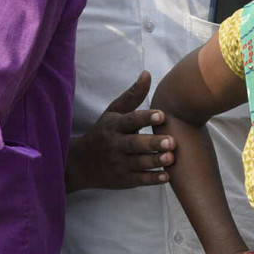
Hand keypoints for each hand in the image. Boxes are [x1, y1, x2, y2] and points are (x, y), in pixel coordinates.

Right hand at [67, 71, 173, 190]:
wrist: (82, 163)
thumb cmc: (104, 132)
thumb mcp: (113, 112)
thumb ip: (132, 95)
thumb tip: (147, 73)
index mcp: (113, 125)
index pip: (130, 120)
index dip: (145, 118)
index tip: (161, 115)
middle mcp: (115, 144)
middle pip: (134, 144)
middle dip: (152, 143)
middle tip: (171, 141)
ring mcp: (119, 163)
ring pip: (138, 163)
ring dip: (155, 161)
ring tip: (171, 157)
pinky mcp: (124, 179)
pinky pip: (139, 180)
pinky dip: (152, 179)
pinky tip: (166, 176)